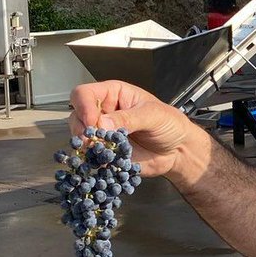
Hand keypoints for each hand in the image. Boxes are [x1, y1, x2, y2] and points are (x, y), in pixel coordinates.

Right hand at [68, 80, 195, 178]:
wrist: (178, 150)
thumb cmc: (170, 124)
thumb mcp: (153, 115)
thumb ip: (129, 118)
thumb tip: (102, 123)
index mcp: (114, 94)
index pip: (85, 94)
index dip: (83, 106)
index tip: (93, 123)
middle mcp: (104, 112)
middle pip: (77, 115)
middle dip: (81, 128)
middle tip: (93, 140)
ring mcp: (103, 133)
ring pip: (79, 136)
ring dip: (85, 145)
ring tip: (100, 151)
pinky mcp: (105, 152)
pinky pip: (90, 156)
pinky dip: (92, 160)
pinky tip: (102, 163)